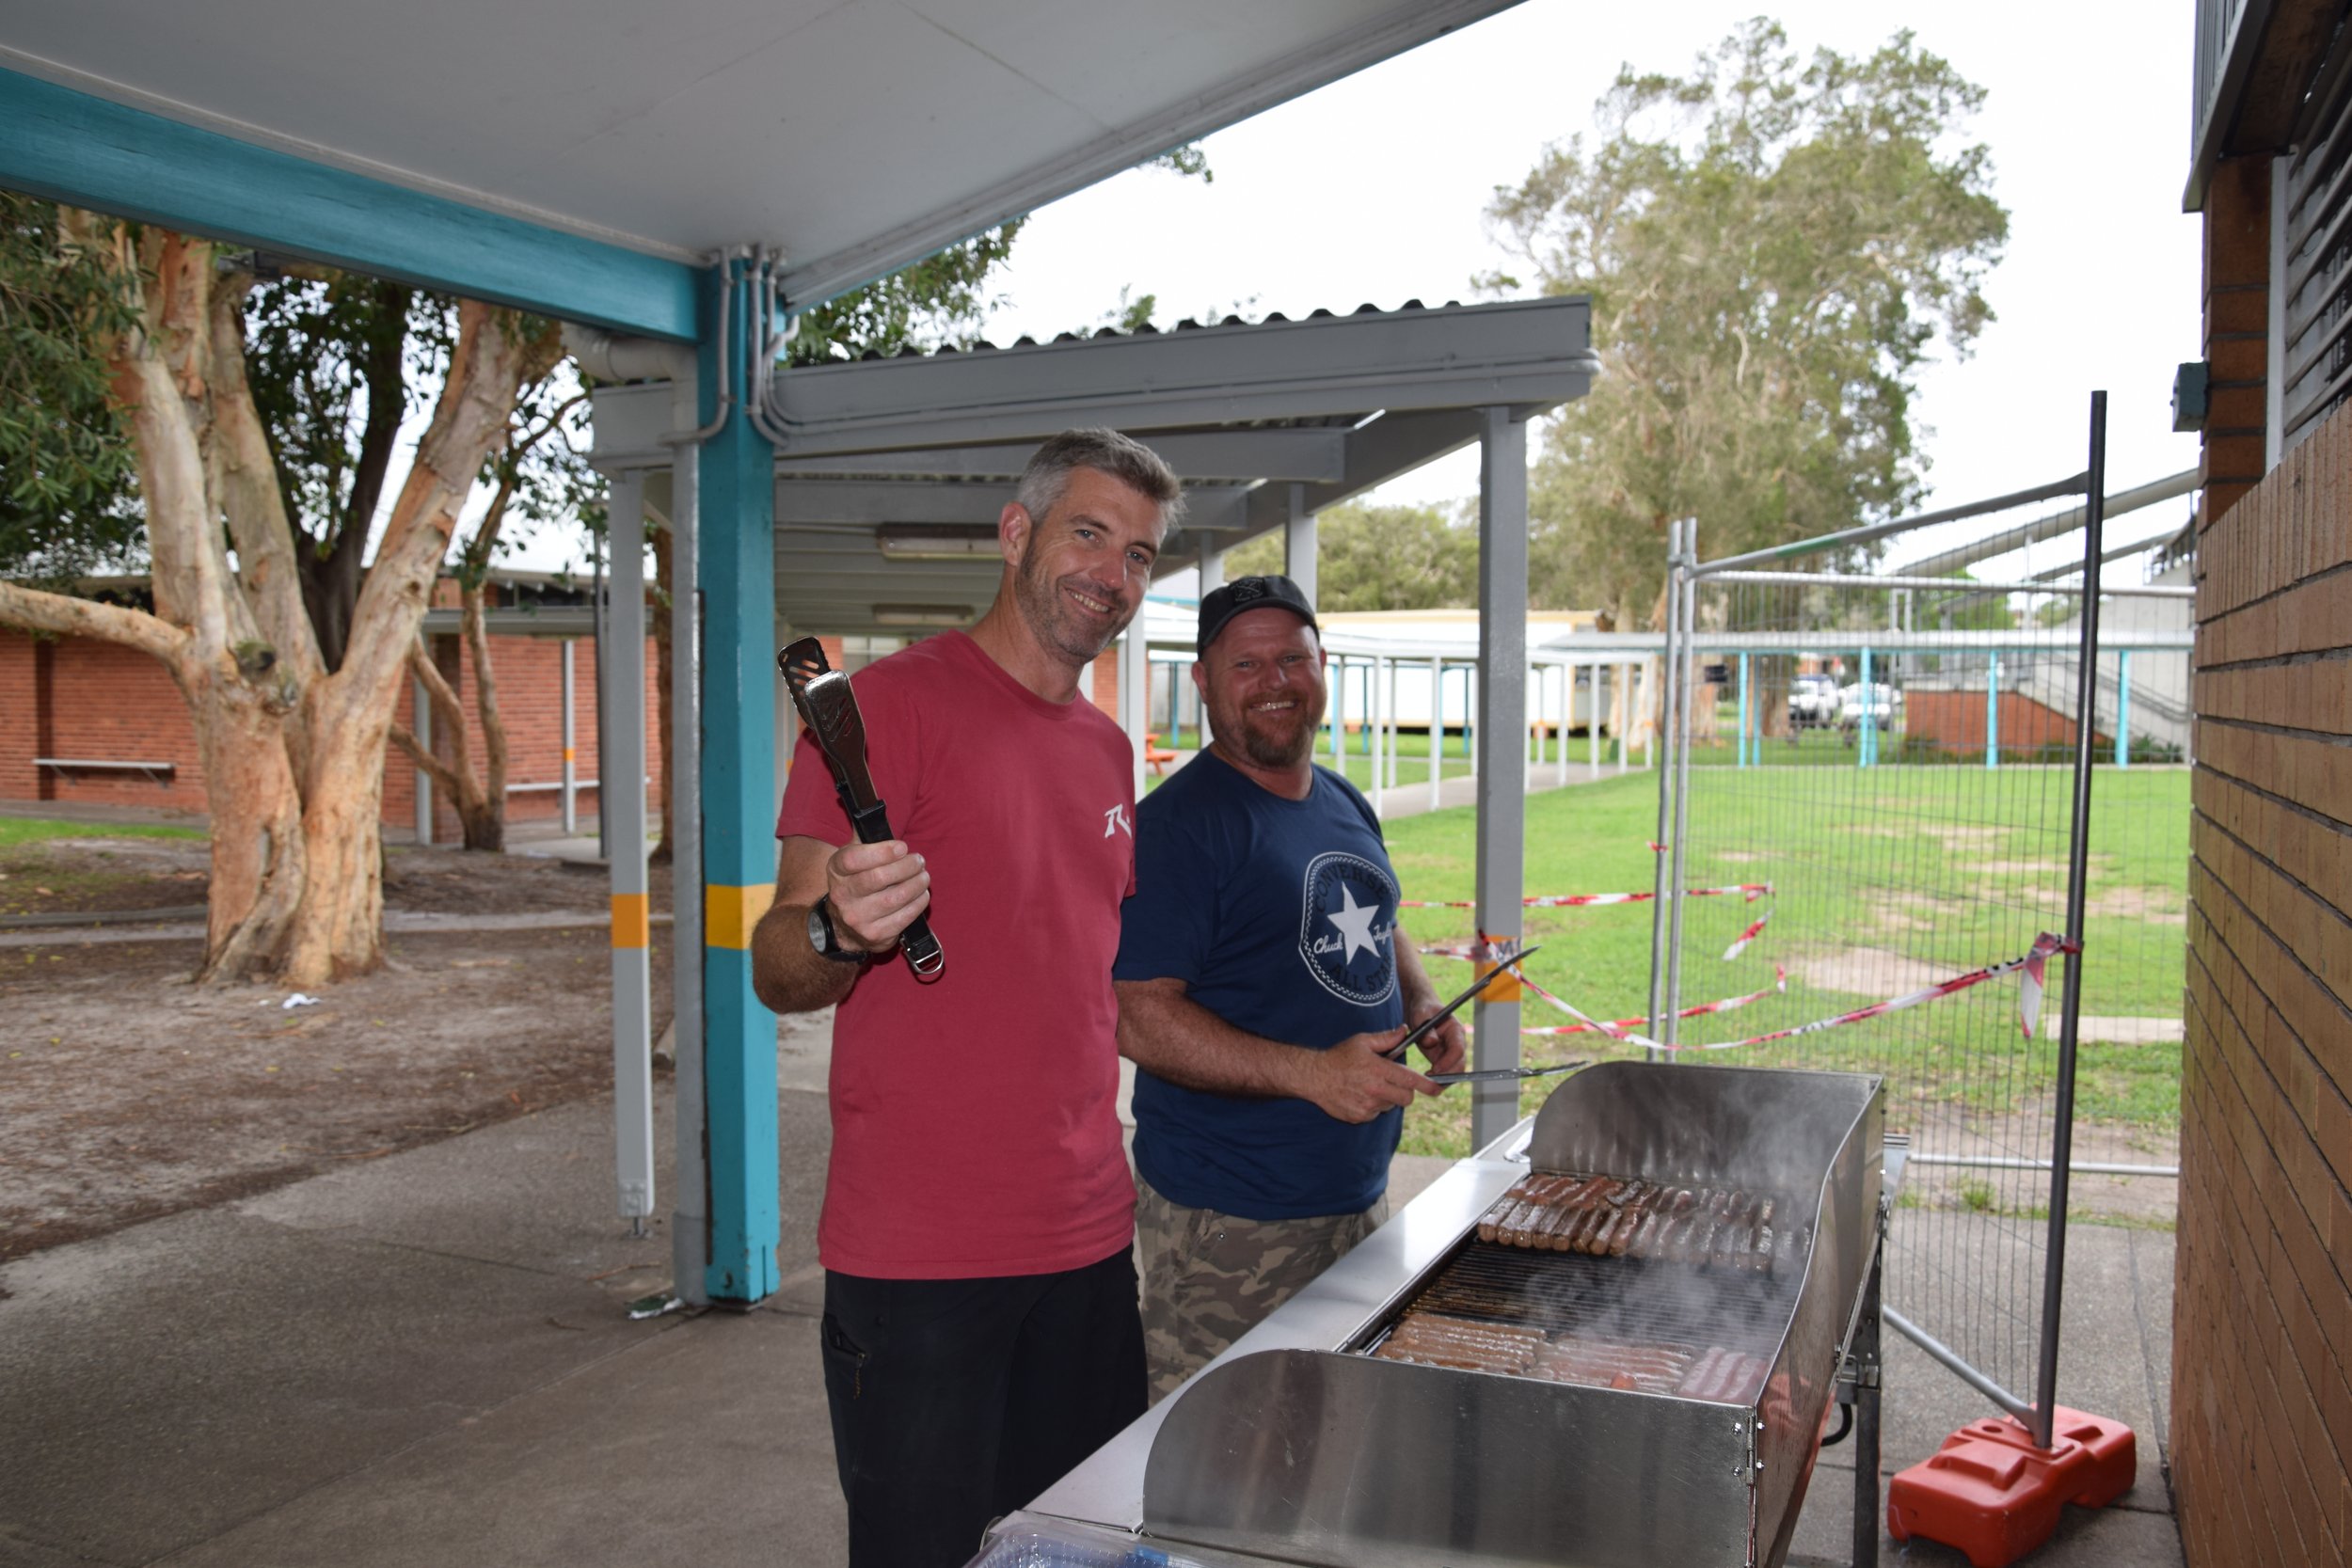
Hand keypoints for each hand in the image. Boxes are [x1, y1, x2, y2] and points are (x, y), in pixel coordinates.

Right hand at [824, 839, 930, 952]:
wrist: (844, 926)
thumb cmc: (857, 882)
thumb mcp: (853, 858)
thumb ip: (865, 837)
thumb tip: (874, 810)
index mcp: (836, 870)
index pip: (854, 858)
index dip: (882, 851)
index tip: (902, 847)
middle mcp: (842, 895)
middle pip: (879, 878)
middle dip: (906, 867)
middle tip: (919, 861)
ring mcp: (857, 918)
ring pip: (895, 898)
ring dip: (917, 884)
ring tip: (923, 877)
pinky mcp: (874, 935)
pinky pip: (904, 917)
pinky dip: (918, 903)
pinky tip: (921, 895)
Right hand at [1295, 1028, 1436, 1123]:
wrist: (1313, 1077)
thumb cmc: (1338, 1057)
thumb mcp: (1362, 1041)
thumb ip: (1387, 1038)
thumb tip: (1405, 1031)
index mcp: (1378, 1070)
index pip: (1410, 1080)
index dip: (1427, 1085)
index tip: (1438, 1088)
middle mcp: (1375, 1090)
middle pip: (1406, 1098)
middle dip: (1406, 1091)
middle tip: (1394, 1081)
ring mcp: (1367, 1106)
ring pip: (1391, 1105)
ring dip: (1388, 1097)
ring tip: (1371, 1085)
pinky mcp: (1360, 1117)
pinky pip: (1376, 1113)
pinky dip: (1374, 1106)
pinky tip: (1360, 1094)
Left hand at [1408, 1007, 1469, 1078]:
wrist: (1422, 1010)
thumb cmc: (1423, 1009)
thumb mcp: (1421, 1014)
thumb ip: (1426, 1028)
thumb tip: (1432, 1043)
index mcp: (1455, 1030)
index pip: (1458, 1049)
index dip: (1448, 1061)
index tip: (1434, 1068)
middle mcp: (1457, 1044)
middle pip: (1460, 1065)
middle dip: (1447, 1075)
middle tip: (1429, 1081)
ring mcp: (1451, 1053)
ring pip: (1454, 1073)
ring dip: (1442, 1080)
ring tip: (1425, 1081)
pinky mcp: (1443, 1060)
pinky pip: (1445, 1074)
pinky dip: (1437, 1080)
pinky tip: (1424, 1080)